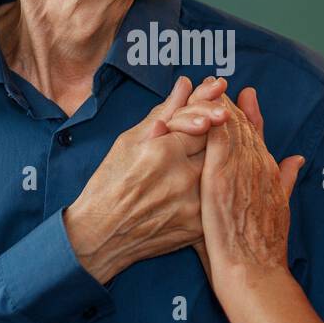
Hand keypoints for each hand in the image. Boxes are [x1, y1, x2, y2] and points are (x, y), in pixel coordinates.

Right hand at [64, 75, 227, 283]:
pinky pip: (216, 199)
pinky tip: (214, 180)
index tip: (220, 90)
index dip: (211, 107)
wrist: (99, 238)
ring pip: (220, 173)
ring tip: (211, 152)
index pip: (203, 121)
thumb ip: (163, 112)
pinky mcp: (197, 227)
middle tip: (224, 113)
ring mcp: (193, 205)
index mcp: (164, 152)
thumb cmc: (108, 186)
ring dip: (221, 158)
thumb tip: (185, 84)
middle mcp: (183, 178)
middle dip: (219, 128)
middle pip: (216, 145)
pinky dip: (216, 187)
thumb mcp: (129, 142)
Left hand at [186, 87, 304, 287]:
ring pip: (228, 124)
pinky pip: (213, 135)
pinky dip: (204, 119)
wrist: (254, 271)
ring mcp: (240, 167)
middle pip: (243, 123)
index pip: (258, 133)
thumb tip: (297, 159)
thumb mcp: (280, 207)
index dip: (250, 113)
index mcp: (269, 171)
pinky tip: (195, 107)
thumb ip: (286, 179)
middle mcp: (258, 163)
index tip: (244, 95)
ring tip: (204, 88)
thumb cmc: (262, 249)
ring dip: (216, 105)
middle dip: (230, 102)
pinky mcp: (221, 173)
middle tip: (217, 83)